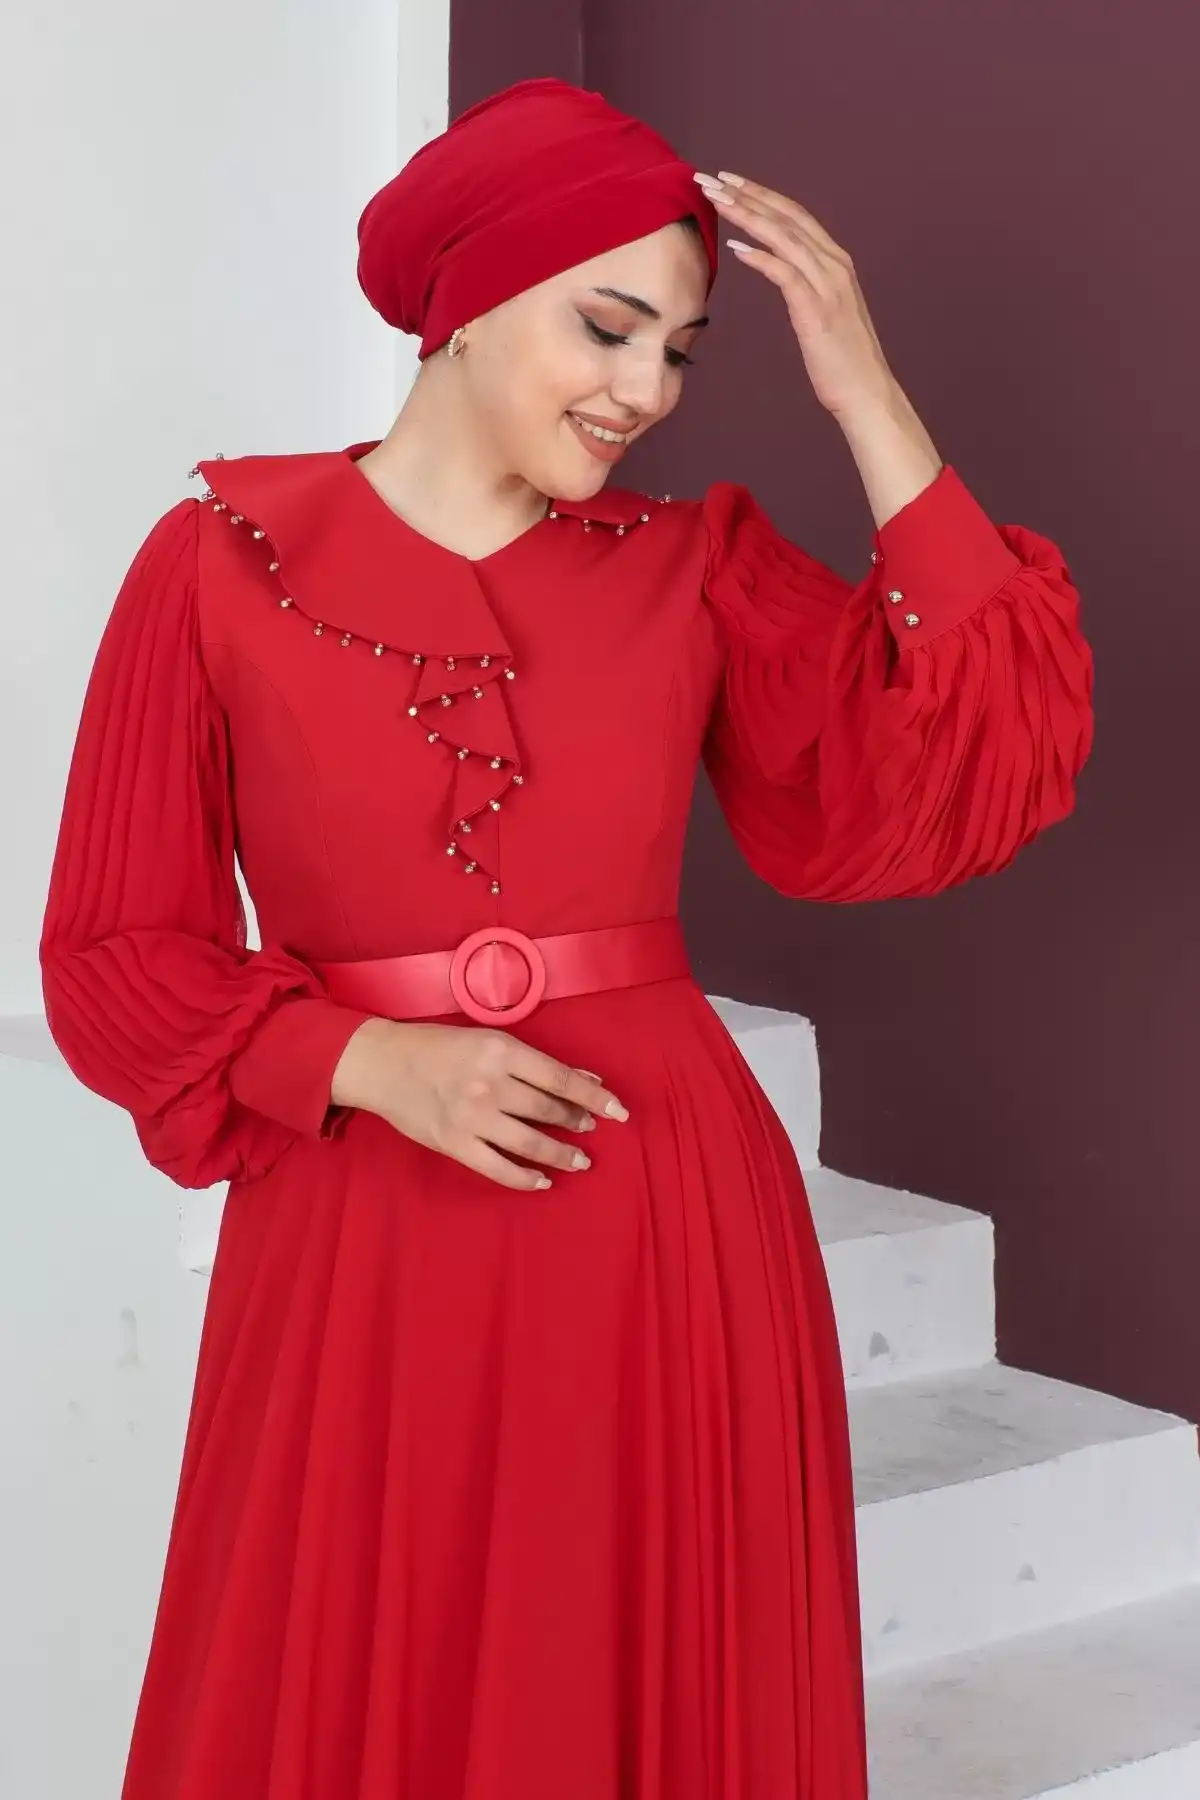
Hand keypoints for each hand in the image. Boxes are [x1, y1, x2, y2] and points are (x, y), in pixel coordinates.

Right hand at [331, 1016, 628, 1190]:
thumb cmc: (437, 1046)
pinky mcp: (454, 1143)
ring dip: (561, 1153)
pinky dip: (525, 1178)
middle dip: (576, 1122)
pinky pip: (499, 1168)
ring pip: (530, 1142)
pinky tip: (543, 1180)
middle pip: (549, 1110)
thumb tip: (584, 1079)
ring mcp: (472, 1116)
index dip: (595, 1097)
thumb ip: (533, 1061)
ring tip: (578, 1160)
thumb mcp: (488, 1040)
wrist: (382, 1063)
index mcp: (501, 1050)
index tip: (618, 1111)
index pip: (561, 1078)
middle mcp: (490, 1083)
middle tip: (589, 1130)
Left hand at [695, 170, 894, 420]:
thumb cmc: (843, 359)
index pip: (795, 216)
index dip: (762, 195)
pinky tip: (736, 248)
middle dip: (748, 195)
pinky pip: (785, 275)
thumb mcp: (825, 311)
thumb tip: (783, 271)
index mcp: (836, 262)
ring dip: (748, 216)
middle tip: (713, 179)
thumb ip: (808, 285)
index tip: (731, 181)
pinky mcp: (816, 311)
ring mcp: (828, 286)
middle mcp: (834, 266)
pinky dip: (761, 258)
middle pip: (787, 218)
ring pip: (784, 238)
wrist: (866, 392)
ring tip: (716, 201)